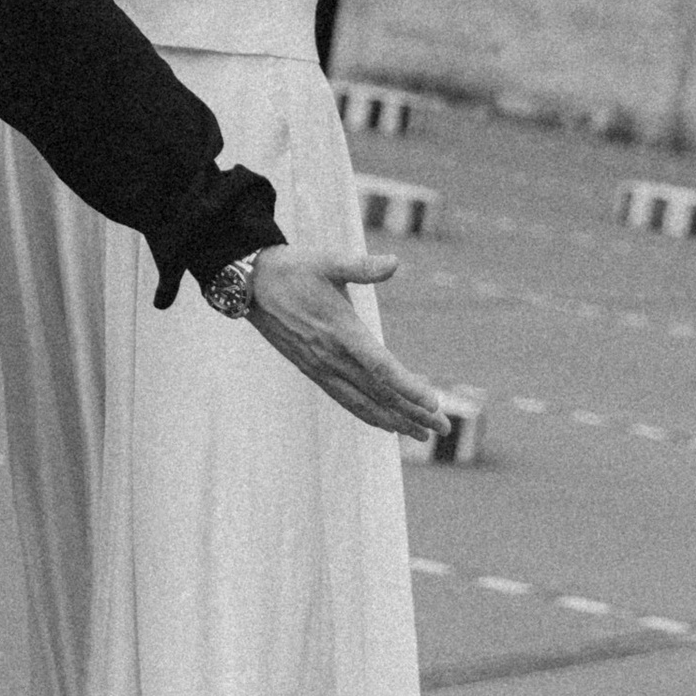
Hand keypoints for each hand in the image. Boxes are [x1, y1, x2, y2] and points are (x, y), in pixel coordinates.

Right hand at [244, 251, 449, 444]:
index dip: (408, 388)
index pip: (381, 368)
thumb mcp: (328, 261)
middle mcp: (332, 357)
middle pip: (379, 394)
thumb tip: (393, 262)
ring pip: (363, 404)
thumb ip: (361, 266)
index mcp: (341, 331)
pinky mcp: (313, 370)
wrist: (250, 284)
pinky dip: (368, 414)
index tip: (434, 403)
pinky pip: (346, 400)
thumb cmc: (293, 268)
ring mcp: (321, 368)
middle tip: (445, 428)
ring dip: (395, 421)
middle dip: (413, 413)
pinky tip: (384, 423)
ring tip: (421, 434)